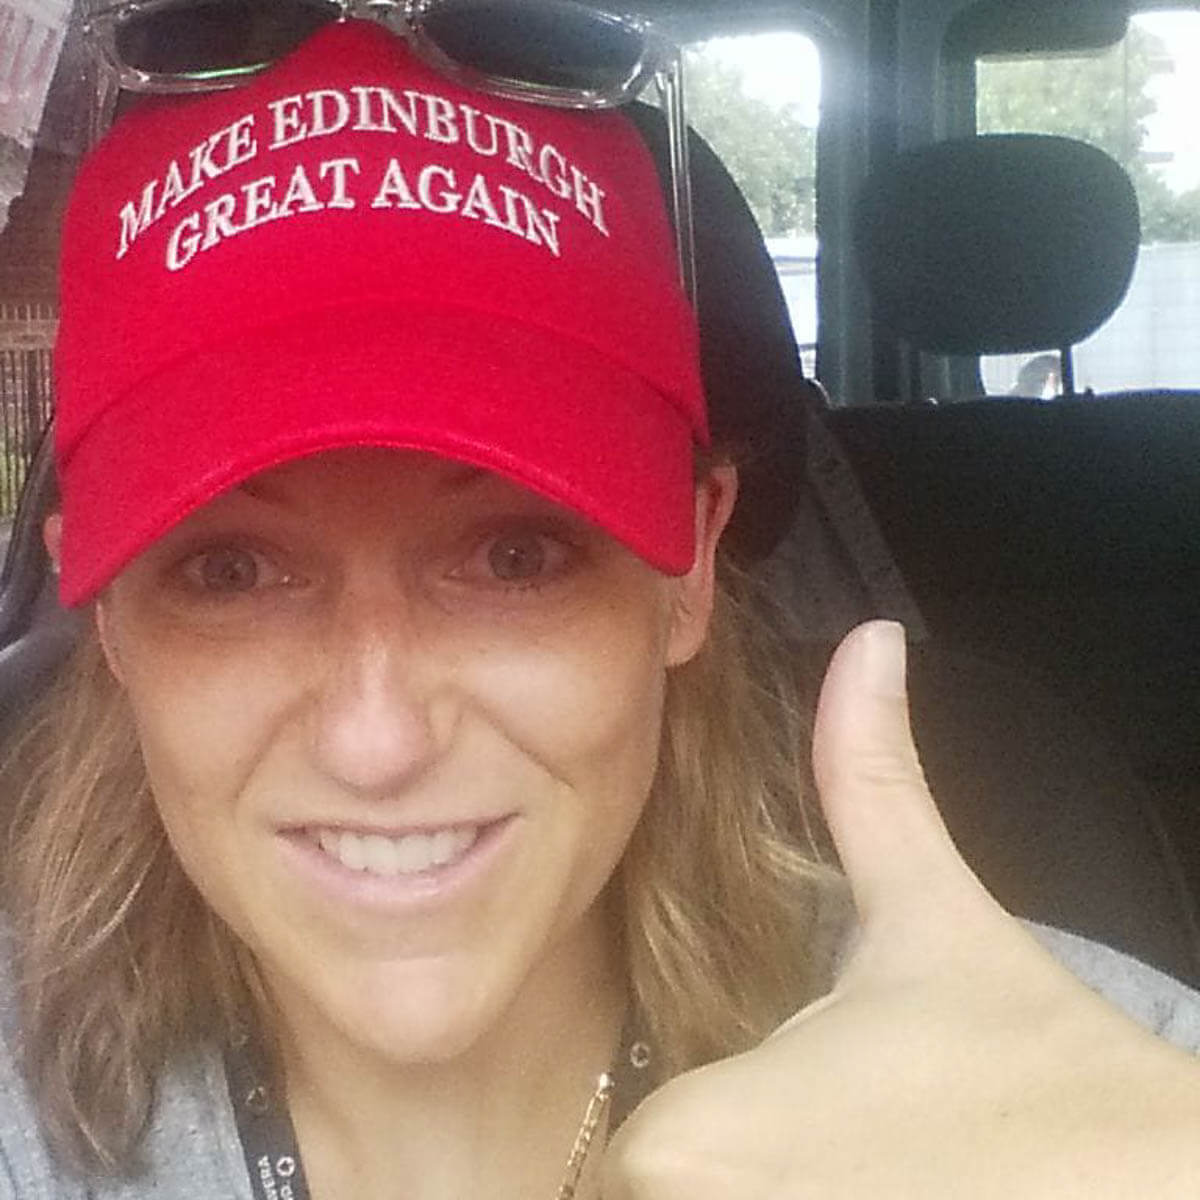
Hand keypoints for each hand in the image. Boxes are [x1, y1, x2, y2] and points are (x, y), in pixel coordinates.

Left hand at [604, 621, 1199, 1198]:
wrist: (1158, 1187)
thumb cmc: (1032, 1064)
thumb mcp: (929, 914)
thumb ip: (869, 781)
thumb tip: (870, 642)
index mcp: (683, 1140)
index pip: (633, 1154)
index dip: (710, 1135)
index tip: (789, 1118)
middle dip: (738, 1177)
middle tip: (843, 1147)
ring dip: (763, 1190)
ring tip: (864, 1165)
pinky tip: (869, 1193)